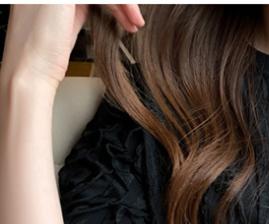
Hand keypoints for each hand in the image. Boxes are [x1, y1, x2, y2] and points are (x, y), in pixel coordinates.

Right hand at [1, 4, 144, 90]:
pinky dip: (120, 3)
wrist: (31, 70)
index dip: (110, 2)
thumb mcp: (66, 23)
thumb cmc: (46, 56)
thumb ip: (78, 8)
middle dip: (121, 2)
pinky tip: (128, 18)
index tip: (126, 16)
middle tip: (135, 20)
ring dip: (124, 4)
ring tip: (135, 24)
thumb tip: (103, 4)